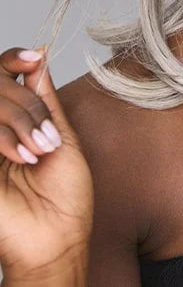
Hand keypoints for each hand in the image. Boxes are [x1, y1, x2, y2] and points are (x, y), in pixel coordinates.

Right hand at [0, 46, 93, 279]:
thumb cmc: (63, 195)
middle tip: (48, 135)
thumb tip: (39, 56)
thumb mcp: (61, 135)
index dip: (14, 59)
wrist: (56, 239)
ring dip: (22, 122)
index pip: (1, 74)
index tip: (34, 57)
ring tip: (40, 151)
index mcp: (13, 120)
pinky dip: (7, 138)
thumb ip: (43, 98)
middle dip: (28, 104)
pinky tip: (24, 159)